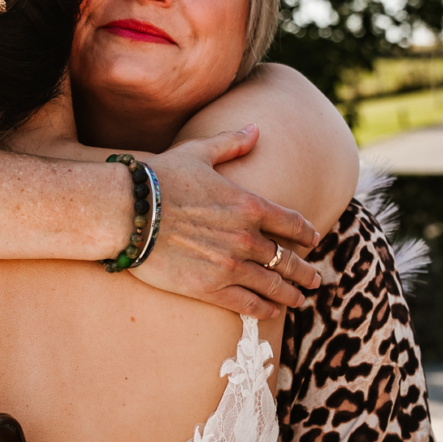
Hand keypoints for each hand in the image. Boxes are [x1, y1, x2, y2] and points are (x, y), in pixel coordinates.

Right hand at [133, 125, 322, 319]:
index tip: (314, 240)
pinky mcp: (209, 288)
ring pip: (272, 285)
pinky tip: (272, 313)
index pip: (291, 222)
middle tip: (314, 280)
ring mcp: (230, 265)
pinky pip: (247, 304)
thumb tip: (255, 128)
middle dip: (304, 271)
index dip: (307, 233)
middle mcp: (247, 237)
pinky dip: (264, 310)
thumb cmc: (160, 178)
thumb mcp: (199, 153)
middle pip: (287, 258)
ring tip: (299, 300)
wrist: (128, 210)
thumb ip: (231, 143)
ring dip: (289, 294)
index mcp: (249, 204)